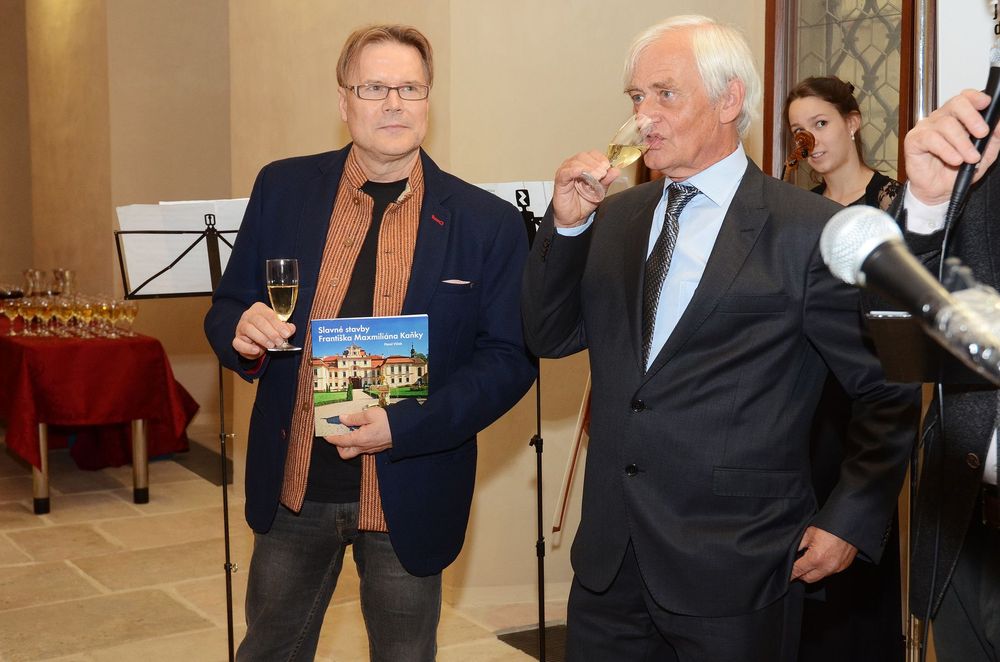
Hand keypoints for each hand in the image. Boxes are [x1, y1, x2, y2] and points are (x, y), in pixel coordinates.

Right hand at [232, 301, 295, 358]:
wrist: (255, 340)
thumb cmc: (268, 331)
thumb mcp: (278, 328)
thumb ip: (285, 328)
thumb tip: (291, 329)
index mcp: (260, 309)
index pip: (269, 315)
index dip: (279, 325)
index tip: (286, 334)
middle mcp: (248, 315)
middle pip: (259, 321)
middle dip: (271, 333)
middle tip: (280, 342)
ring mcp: (241, 327)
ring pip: (249, 330)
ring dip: (262, 339)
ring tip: (271, 345)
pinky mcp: (236, 339)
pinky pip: (238, 343)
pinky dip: (248, 348)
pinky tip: (257, 350)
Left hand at [323, 406, 392, 459]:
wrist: (405, 429)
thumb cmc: (389, 421)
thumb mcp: (369, 414)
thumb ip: (354, 417)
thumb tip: (342, 419)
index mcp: (360, 439)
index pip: (339, 441)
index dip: (330, 437)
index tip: (324, 433)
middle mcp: (363, 447)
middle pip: (344, 453)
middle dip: (338, 445)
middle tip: (338, 433)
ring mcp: (370, 449)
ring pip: (354, 451)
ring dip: (348, 444)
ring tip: (350, 430)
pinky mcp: (376, 447)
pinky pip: (362, 448)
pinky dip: (357, 442)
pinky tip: (361, 431)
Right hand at [551, 151, 620, 227]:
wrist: (573, 218)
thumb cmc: (583, 203)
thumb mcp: (600, 190)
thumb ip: (607, 180)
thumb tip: (616, 170)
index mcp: (584, 165)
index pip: (593, 154)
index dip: (601, 158)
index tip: (608, 166)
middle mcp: (573, 165)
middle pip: (584, 156)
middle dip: (596, 163)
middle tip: (603, 173)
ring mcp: (565, 172)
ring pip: (575, 162)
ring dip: (588, 167)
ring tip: (596, 176)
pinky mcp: (560, 180)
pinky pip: (566, 172)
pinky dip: (574, 170)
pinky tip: (581, 172)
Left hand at [790, 526, 857, 582]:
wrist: (849, 524)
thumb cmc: (830, 526)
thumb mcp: (808, 533)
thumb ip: (798, 545)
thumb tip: (791, 554)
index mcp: (816, 558)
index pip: (798, 571)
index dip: (790, 573)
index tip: (786, 575)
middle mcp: (827, 567)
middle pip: (808, 579)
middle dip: (800, 575)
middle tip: (796, 568)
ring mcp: (836, 568)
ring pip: (820, 576)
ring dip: (812, 572)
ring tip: (808, 562)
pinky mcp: (843, 566)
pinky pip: (829, 572)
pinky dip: (823, 569)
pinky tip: (820, 559)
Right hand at [904, 89, 999, 204]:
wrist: (939, 191)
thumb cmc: (957, 171)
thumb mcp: (985, 154)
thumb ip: (994, 137)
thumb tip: (999, 122)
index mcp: (958, 117)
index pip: (965, 97)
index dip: (975, 97)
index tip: (986, 104)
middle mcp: (941, 118)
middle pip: (956, 104)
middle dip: (972, 118)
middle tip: (982, 134)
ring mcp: (926, 128)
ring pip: (946, 124)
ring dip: (962, 143)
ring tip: (970, 158)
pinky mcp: (914, 141)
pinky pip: (931, 139)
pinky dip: (946, 150)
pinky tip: (954, 160)